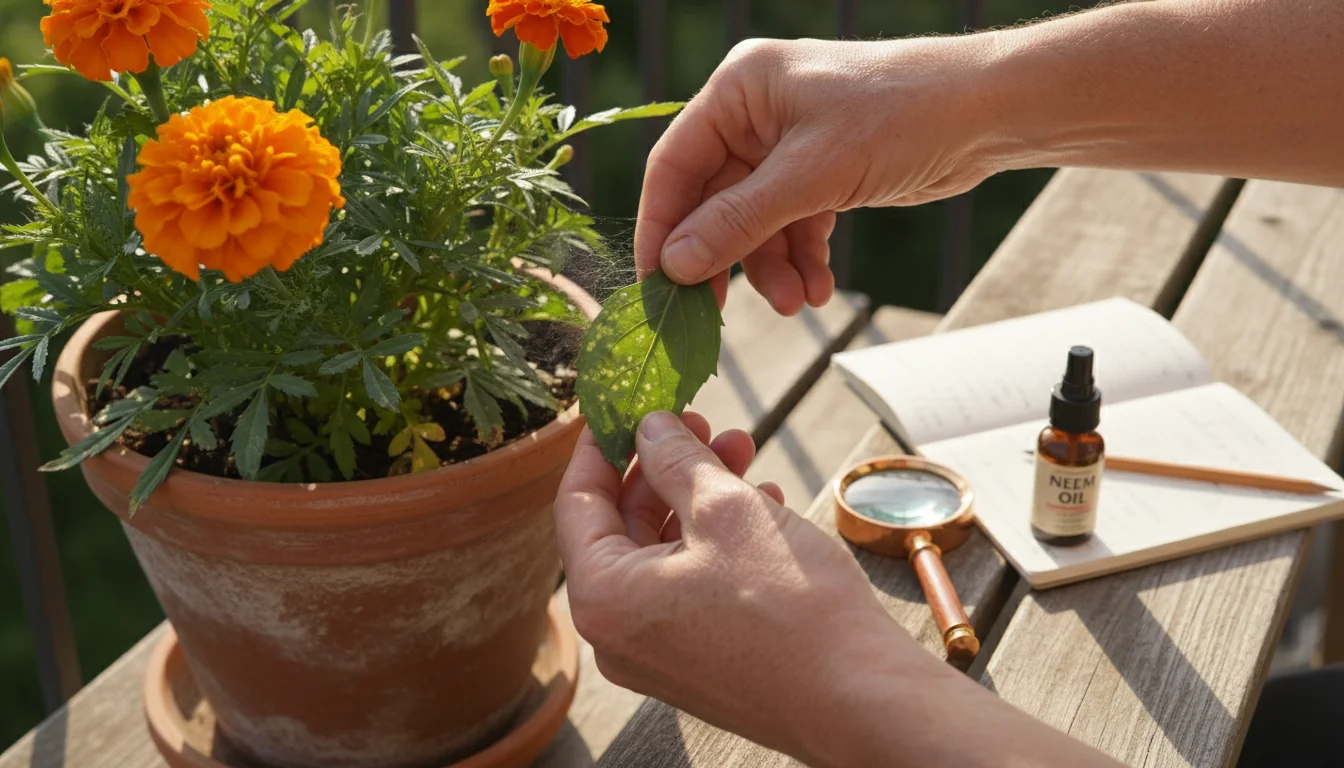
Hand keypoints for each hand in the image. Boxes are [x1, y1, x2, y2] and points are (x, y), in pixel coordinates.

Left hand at [554, 410, 941, 763]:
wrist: (859, 696)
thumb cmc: (789, 607)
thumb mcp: (725, 508)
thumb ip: (675, 461)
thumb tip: (650, 429)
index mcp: (604, 598)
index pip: (577, 502)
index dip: (601, 446)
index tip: (625, 406)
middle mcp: (619, 635)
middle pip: (622, 526)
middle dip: (664, 466)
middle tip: (700, 423)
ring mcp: (659, 653)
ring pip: (663, 551)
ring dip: (699, 495)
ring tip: (742, 451)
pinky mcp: (701, 661)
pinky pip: (690, 584)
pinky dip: (717, 539)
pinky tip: (763, 504)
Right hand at [635, 36, 996, 314]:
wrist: (987, 112)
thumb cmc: (900, 116)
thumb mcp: (812, 175)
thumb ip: (739, 221)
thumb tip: (676, 265)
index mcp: (738, 89)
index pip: (674, 165)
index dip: (662, 227)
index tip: (657, 285)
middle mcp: (755, 113)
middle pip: (713, 200)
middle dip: (730, 257)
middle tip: (721, 313)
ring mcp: (788, 144)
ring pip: (755, 221)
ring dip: (772, 267)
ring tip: (798, 302)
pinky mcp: (821, 172)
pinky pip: (792, 224)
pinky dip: (802, 259)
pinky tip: (819, 288)